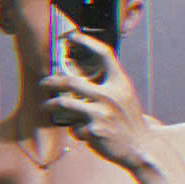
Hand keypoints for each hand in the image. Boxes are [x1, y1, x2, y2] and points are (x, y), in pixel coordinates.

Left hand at [41, 31, 149, 168]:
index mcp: (121, 83)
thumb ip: (107, 85)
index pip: (105, 54)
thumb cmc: (129, 120)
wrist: (141, 147)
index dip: (88, 42)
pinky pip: (75, 127)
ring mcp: (102, 113)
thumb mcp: (125, 97)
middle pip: (73, 81)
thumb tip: (80, 77)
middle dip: (53, 81)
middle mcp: (111, 95)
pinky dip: (76, 130)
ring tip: (47, 106)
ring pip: (66, 105)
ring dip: (52, 105)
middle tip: (43, 82)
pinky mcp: (94, 130)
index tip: (73, 36)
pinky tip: (83, 133)